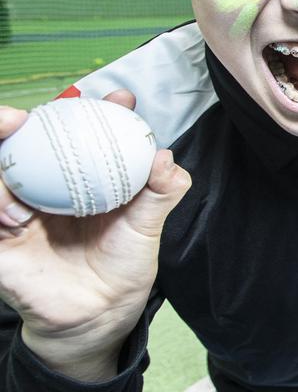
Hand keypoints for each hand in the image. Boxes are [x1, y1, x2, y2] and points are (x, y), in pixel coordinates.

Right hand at [0, 91, 190, 380]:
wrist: (101, 314)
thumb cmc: (124, 265)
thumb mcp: (147, 225)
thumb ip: (162, 190)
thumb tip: (167, 157)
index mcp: (79, 176)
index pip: (78, 132)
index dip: (94, 109)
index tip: (120, 97)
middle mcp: (44, 187)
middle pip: (22, 143)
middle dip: (14, 121)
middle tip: (24, 116)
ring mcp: (16, 212)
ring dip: (0, 170)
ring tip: (19, 189)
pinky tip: (16, 221)